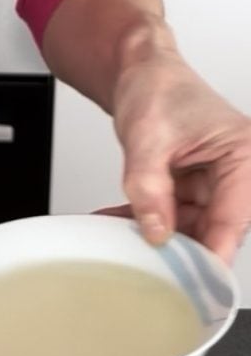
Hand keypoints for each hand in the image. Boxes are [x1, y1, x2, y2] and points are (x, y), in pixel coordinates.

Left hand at [109, 49, 250, 262]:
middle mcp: (238, 172)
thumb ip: (149, 186)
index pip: (232, 220)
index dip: (208, 253)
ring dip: (154, 235)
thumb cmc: (157, 88)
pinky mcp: (194, 188)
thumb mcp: (147, 138)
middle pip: (213, 229)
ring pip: (189, 228)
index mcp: (246, 156)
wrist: (142, 73)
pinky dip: (145, 221)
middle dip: (176, 247)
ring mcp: (215, 182)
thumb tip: (156, 231)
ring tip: (119, 237)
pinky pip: (172, 216)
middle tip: (140, 262)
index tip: (189, 282)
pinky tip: (118, 224)